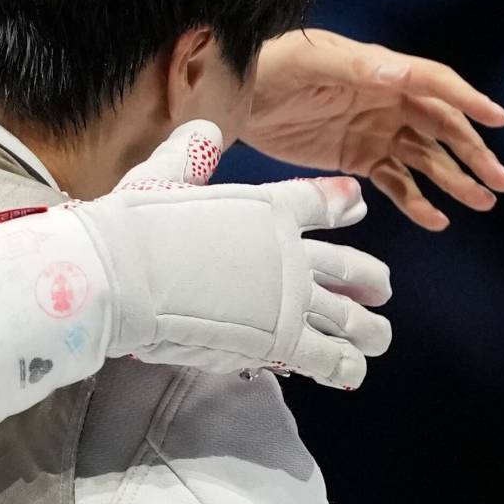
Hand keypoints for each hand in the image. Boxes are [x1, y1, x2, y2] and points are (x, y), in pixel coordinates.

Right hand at [75, 121, 395, 388]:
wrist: (122, 276)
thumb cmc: (133, 228)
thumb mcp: (161, 177)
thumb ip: (188, 156)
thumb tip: (204, 130)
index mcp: (267, 208)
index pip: (318, 204)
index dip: (341, 204)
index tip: (356, 206)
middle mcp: (290, 252)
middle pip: (347, 267)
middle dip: (368, 278)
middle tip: (381, 287)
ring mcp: (291, 299)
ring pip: (349, 318)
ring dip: (367, 330)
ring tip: (377, 338)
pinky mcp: (282, 341)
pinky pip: (328, 358)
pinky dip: (344, 367)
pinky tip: (351, 373)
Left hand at [236, 32, 503, 230]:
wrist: (234, 95)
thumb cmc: (272, 63)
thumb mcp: (312, 61)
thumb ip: (356, 67)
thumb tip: (398, 72)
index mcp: (383, 70)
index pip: (436, 84)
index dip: (468, 101)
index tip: (498, 118)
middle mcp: (388, 100)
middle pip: (443, 128)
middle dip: (473, 154)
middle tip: (501, 181)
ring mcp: (376, 130)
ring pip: (426, 159)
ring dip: (455, 180)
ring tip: (482, 202)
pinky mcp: (357, 157)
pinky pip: (396, 182)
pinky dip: (417, 201)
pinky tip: (437, 220)